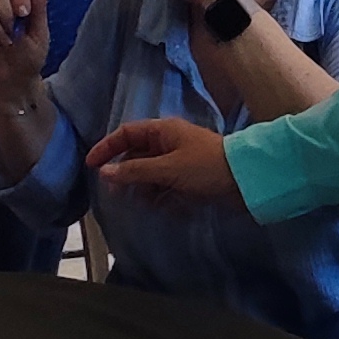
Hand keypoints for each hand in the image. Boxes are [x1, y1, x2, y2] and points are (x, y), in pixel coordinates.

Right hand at [86, 119, 240, 205]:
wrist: (246, 180)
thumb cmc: (206, 167)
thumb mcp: (167, 169)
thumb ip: (134, 171)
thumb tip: (104, 172)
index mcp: (163, 131)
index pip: (126, 134)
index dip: (107, 148)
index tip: (91, 166)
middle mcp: (169, 143)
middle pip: (136, 156)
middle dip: (126, 174)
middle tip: (117, 194)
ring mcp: (180, 162)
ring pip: (151, 174)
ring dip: (144, 189)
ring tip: (145, 202)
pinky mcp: (190, 179)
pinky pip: (166, 187)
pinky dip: (162, 197)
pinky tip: (165, 207)